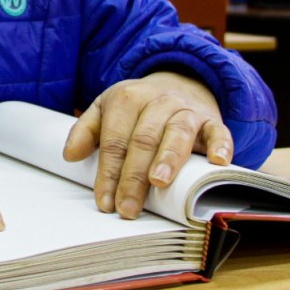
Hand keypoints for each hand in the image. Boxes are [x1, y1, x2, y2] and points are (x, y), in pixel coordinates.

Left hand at [62, 72, 232, 218]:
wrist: (179, 82)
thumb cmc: (138, 108)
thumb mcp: (106, 110)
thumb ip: (86, 130)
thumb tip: (69, 155)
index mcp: (127, 99)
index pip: (114, 140)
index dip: (108, 172)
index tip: (104, 202)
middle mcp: (157, 102)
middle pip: (143, 140)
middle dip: (133, 176)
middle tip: (127, 207)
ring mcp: (186, 110)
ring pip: (176, 133)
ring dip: (168, 159)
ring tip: (159, 183)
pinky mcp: (211, 120)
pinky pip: (218, 131)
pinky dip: (220, 146)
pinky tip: (217, 162)